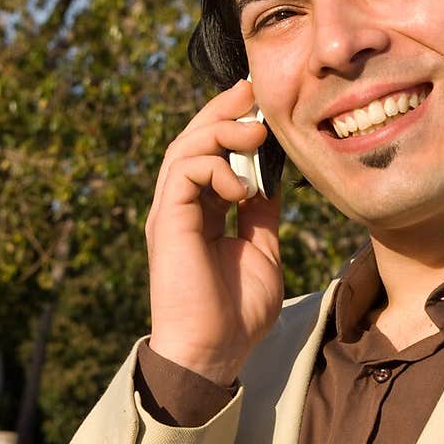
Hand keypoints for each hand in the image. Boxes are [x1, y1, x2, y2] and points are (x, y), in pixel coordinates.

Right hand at [145, 80, 283, 385]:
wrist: (213, 351)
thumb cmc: (236, 313)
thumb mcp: (262, 250)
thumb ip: (263, 212)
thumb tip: (276, 175)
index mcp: (202, 211)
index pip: (213, 154)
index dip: (234, 125)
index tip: (263, 105)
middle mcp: (181, 206)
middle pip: (194, 141)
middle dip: (223, 111)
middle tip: (252, 92)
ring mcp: (170, 212)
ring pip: (184, 147)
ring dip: (221, 131)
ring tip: (255, 132)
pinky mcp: (166, 221)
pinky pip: (183, 172)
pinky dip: (214, 167)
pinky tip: (243, 187)